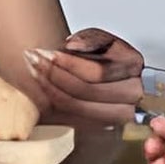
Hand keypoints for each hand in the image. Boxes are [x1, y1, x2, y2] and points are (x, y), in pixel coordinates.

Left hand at [23, 28, 142, 128]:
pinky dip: (55, 104)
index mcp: (133, 66)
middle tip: (31, 61)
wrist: (114, 78)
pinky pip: (77, 119)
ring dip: (50, 90)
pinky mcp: (106, 124)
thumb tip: (71, 46)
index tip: (44, 53)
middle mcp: (133, 93)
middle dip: (53, 75)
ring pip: (79, 107)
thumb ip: (90, 38)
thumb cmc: (107, 56)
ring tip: (32, 72)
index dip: (68, 63)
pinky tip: (41, 90)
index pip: (97, 71)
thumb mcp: (103, 39)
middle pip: (86, 91)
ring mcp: (121, 113)